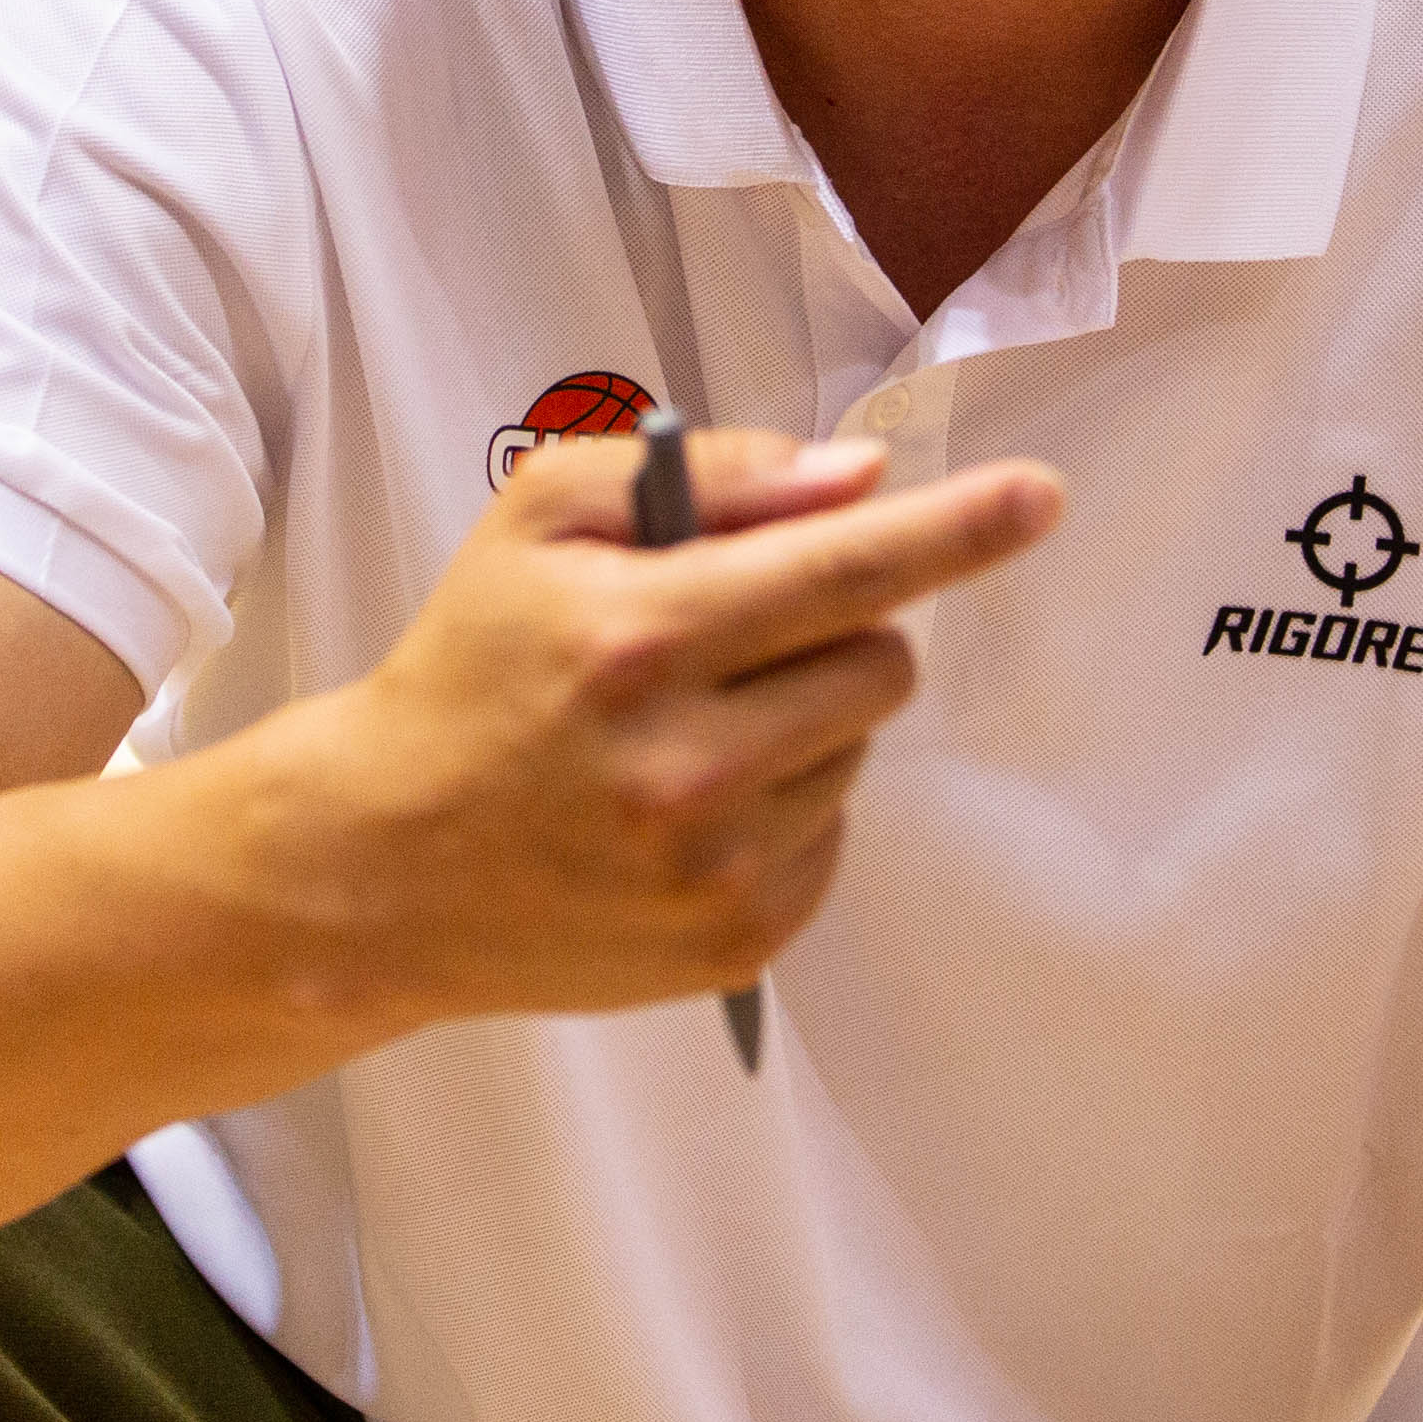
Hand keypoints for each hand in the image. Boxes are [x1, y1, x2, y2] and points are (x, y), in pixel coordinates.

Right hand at [284, 428, 1062, 1024]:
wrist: (380, 862)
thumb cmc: (470, 666)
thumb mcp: (542, 520)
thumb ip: (707, 475)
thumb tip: (859, 479)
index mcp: (642, 639)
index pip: (844, 570)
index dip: (954, 528)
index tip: (1042, 498)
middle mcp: (689, 764)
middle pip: (880, 661)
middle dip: (839, 628)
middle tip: (738, 635)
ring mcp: (717, 867)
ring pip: (859, 748)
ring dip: (806, 717)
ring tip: (688, 728)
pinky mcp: (737, 945)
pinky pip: (836, 835)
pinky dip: (788, 802)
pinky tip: (691, 803)